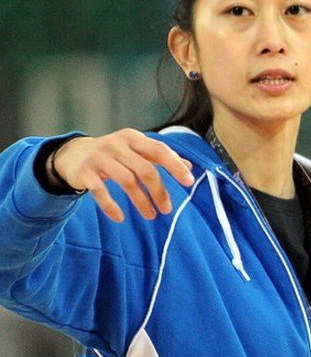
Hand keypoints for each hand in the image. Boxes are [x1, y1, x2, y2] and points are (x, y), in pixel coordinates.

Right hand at [47, 129, 194, 221]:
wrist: (74, 154)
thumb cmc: (114, 154)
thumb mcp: (136, 151)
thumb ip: (161, 157)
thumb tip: (189, 167)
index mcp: (133, 138)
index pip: (159, 150)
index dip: (175, 165)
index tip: (189, 182)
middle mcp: (116, 144)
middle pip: (144, 169)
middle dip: (158, 191)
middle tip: (166, 209)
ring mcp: (99, 157)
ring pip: (126, 181)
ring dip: (141, 201)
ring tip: (151, 215)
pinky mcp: (85, 172)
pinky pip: (100, 191)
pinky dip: (110, 206)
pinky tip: (119, 218)